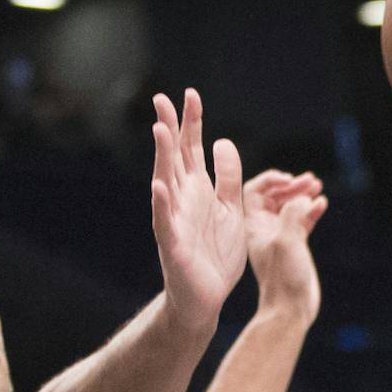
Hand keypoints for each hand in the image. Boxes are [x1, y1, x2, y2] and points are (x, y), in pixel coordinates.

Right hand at [149, 89, 246, 332]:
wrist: (205, 296)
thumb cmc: (215, 254)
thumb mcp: (231, 210)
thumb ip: (228, 178)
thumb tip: (224, 142)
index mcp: (199, 190)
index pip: (193, 149)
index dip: (193, 123)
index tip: (192, 94)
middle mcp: (182, 199)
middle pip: (175, 157)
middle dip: (170, 128)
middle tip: (162, 98)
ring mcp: (175, 219)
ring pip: (167, 182)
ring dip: (163, 156)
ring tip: (160, 130)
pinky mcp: (173, 243)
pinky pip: (166, 221)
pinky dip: (163, 204)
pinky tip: (159, 186)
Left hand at [243, 169, 328, 323]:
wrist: (290, 308)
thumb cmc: (283, 277)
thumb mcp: (286, 241)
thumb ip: (293, 214)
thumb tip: (304, 197)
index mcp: (253, 224)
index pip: (255, 190)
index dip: (272, 179)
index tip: (290, 180)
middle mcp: (264, 228)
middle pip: (275, 195)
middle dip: (292, 185)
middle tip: (311, 181)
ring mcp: (280, 237)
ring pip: (290, 207)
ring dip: (303, 195)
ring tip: (318, 187)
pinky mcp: (295, 246)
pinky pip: (302, 221)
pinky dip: (312, 210)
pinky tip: (322, 204)